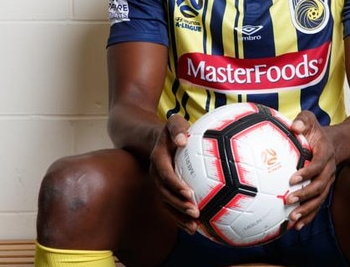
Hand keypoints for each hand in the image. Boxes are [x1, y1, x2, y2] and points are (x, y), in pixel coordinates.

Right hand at [149, 114, 199, 233]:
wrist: (154, 137)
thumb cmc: (170, 129)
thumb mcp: (173, 122)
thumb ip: (177, 128)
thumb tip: (183, 140)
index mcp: (158, 158)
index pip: (166, 174)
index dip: (176, 184)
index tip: (189, 193)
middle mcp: (156, 173)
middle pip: (165, 193)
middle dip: (178, 205)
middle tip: (195, 212)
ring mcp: (158, 183)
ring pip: (166, 203)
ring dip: (178, 216)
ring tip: (193, 227)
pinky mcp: (164, 190)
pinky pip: (169, 206)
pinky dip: (179, 217)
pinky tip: (192, 228)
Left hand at [285, 111, 336, 229]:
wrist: (335, 142)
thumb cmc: (316, 131)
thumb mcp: (310, 120)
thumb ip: (302, 120)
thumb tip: (293, 126)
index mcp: (325, 153)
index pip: (318, 165)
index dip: (307, 172)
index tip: (292, 178)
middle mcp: (329, 170)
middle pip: (320, 186)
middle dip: (305, 195)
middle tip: (288, 200)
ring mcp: (328, 181)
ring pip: (320, 199)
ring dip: (307, 210)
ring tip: (292, 219)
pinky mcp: (324, 189)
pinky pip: (317, 205)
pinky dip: (309, 216)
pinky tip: (296, 226)